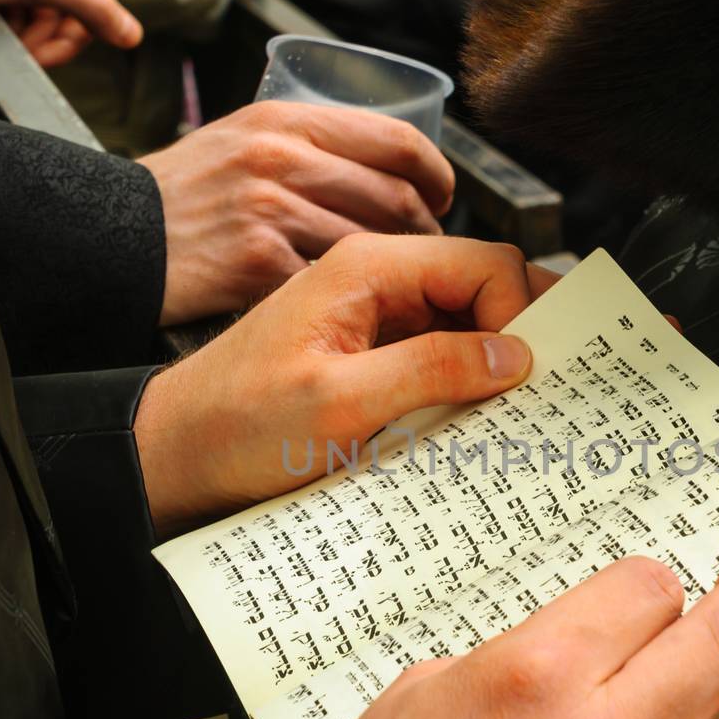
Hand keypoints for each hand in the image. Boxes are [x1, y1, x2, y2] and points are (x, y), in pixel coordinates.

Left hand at [0, 0, 141, 66]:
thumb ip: (91, 9)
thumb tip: (133, 36)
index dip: (73, 33)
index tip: (45, 55)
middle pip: (68, 11)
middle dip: (45, 36)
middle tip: (22, 49)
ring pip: (43, 19)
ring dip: (25, 37)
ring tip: (0, 32)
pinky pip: (20, 16)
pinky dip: (9, 29)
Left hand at [135, 235, 556, 532]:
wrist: (176, 455)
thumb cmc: (238, 426)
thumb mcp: (340, 403)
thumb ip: (431, 369)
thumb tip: (514, 354)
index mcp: (368, 266)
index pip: (486, 263)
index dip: (519, 315)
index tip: (525, 378)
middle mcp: (377, 279)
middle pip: (484, 285)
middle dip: (519, 334)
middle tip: (541, 393)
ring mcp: (376, 316)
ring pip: (468, 322)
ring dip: (494, 365)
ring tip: (511, 414)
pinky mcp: (373, 353)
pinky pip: (440, 354)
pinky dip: (465, 384)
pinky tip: (472, 423)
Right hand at [143, 103, 456, 325]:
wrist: (114, 237)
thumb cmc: (182, 197)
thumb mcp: (240, 140)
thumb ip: (305, 145)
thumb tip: (384, 167)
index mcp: (286, 120)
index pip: (398, 140)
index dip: (437, 174)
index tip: (444, 197)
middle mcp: (281, 158)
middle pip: (395, 197)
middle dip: (427, 232)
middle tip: (430, 253)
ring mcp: (269, 211)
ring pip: (372, 245)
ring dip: (399, 274)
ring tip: (401, 288)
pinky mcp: (257, 264)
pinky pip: (332, 285)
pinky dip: (355, 304)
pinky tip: (361, 313)